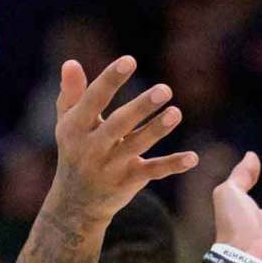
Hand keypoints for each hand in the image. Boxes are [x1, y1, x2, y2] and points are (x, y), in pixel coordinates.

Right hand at [49, 57, 198, 220]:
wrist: (75, 202)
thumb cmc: (75, 150)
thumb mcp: (68, 123)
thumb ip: (72, 93)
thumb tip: (70, 62)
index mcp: (75, 128)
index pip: (93, 100)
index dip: (110, 80)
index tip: (129, 60)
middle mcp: (91, 147)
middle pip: (118, 125)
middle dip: (141, 108)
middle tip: (165, 89)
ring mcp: (110, 166)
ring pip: (136, 146)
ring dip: (156, 131)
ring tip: (176, 113)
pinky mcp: (127, 182)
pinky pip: (152, 172)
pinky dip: (172, 165)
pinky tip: (193, 158)